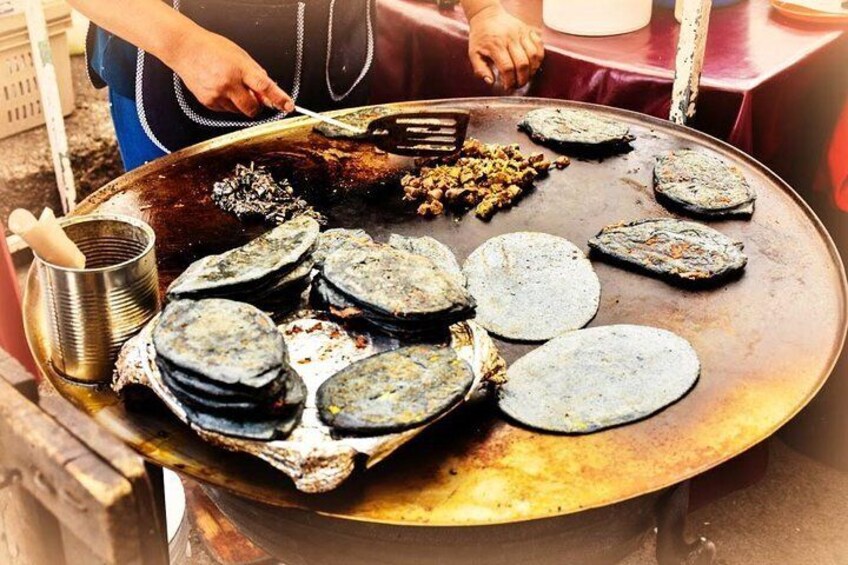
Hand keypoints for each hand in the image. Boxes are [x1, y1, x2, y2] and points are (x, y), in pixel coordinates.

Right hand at [167, 28, 293, 116]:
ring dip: (241, 103)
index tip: (288, 106)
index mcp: (239, 68)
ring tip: (230, 85)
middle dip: (257, 106)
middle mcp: (228, 83)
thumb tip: (269, 94)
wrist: (185, 49)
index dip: (278, 98)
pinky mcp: (208, 102)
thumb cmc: (213, 49)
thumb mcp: (240, 56)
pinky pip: (226, 111)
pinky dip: (228, 103)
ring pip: (239, 111)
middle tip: (253, 96)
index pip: (264, 87)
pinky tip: (220, 88)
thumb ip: (257, 75)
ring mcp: (217, 94)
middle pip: (253, 108)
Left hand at [467, 4, 543, 90]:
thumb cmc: (480, 37)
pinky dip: (539, 58)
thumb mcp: (474, 53)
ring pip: (534, 55)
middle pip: (522, 64)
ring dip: (532, 70)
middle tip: (518, 85)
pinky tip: (532, 65)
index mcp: (496, 45)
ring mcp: (521, 33)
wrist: (487, 16)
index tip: (508, 87)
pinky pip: (539, 45)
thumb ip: (480, 69)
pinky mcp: (528, 30)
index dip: (510, 81)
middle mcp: (510, 38)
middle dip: (522, 79)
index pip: (507, 68)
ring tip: (526, 76)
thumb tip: (490, 81)